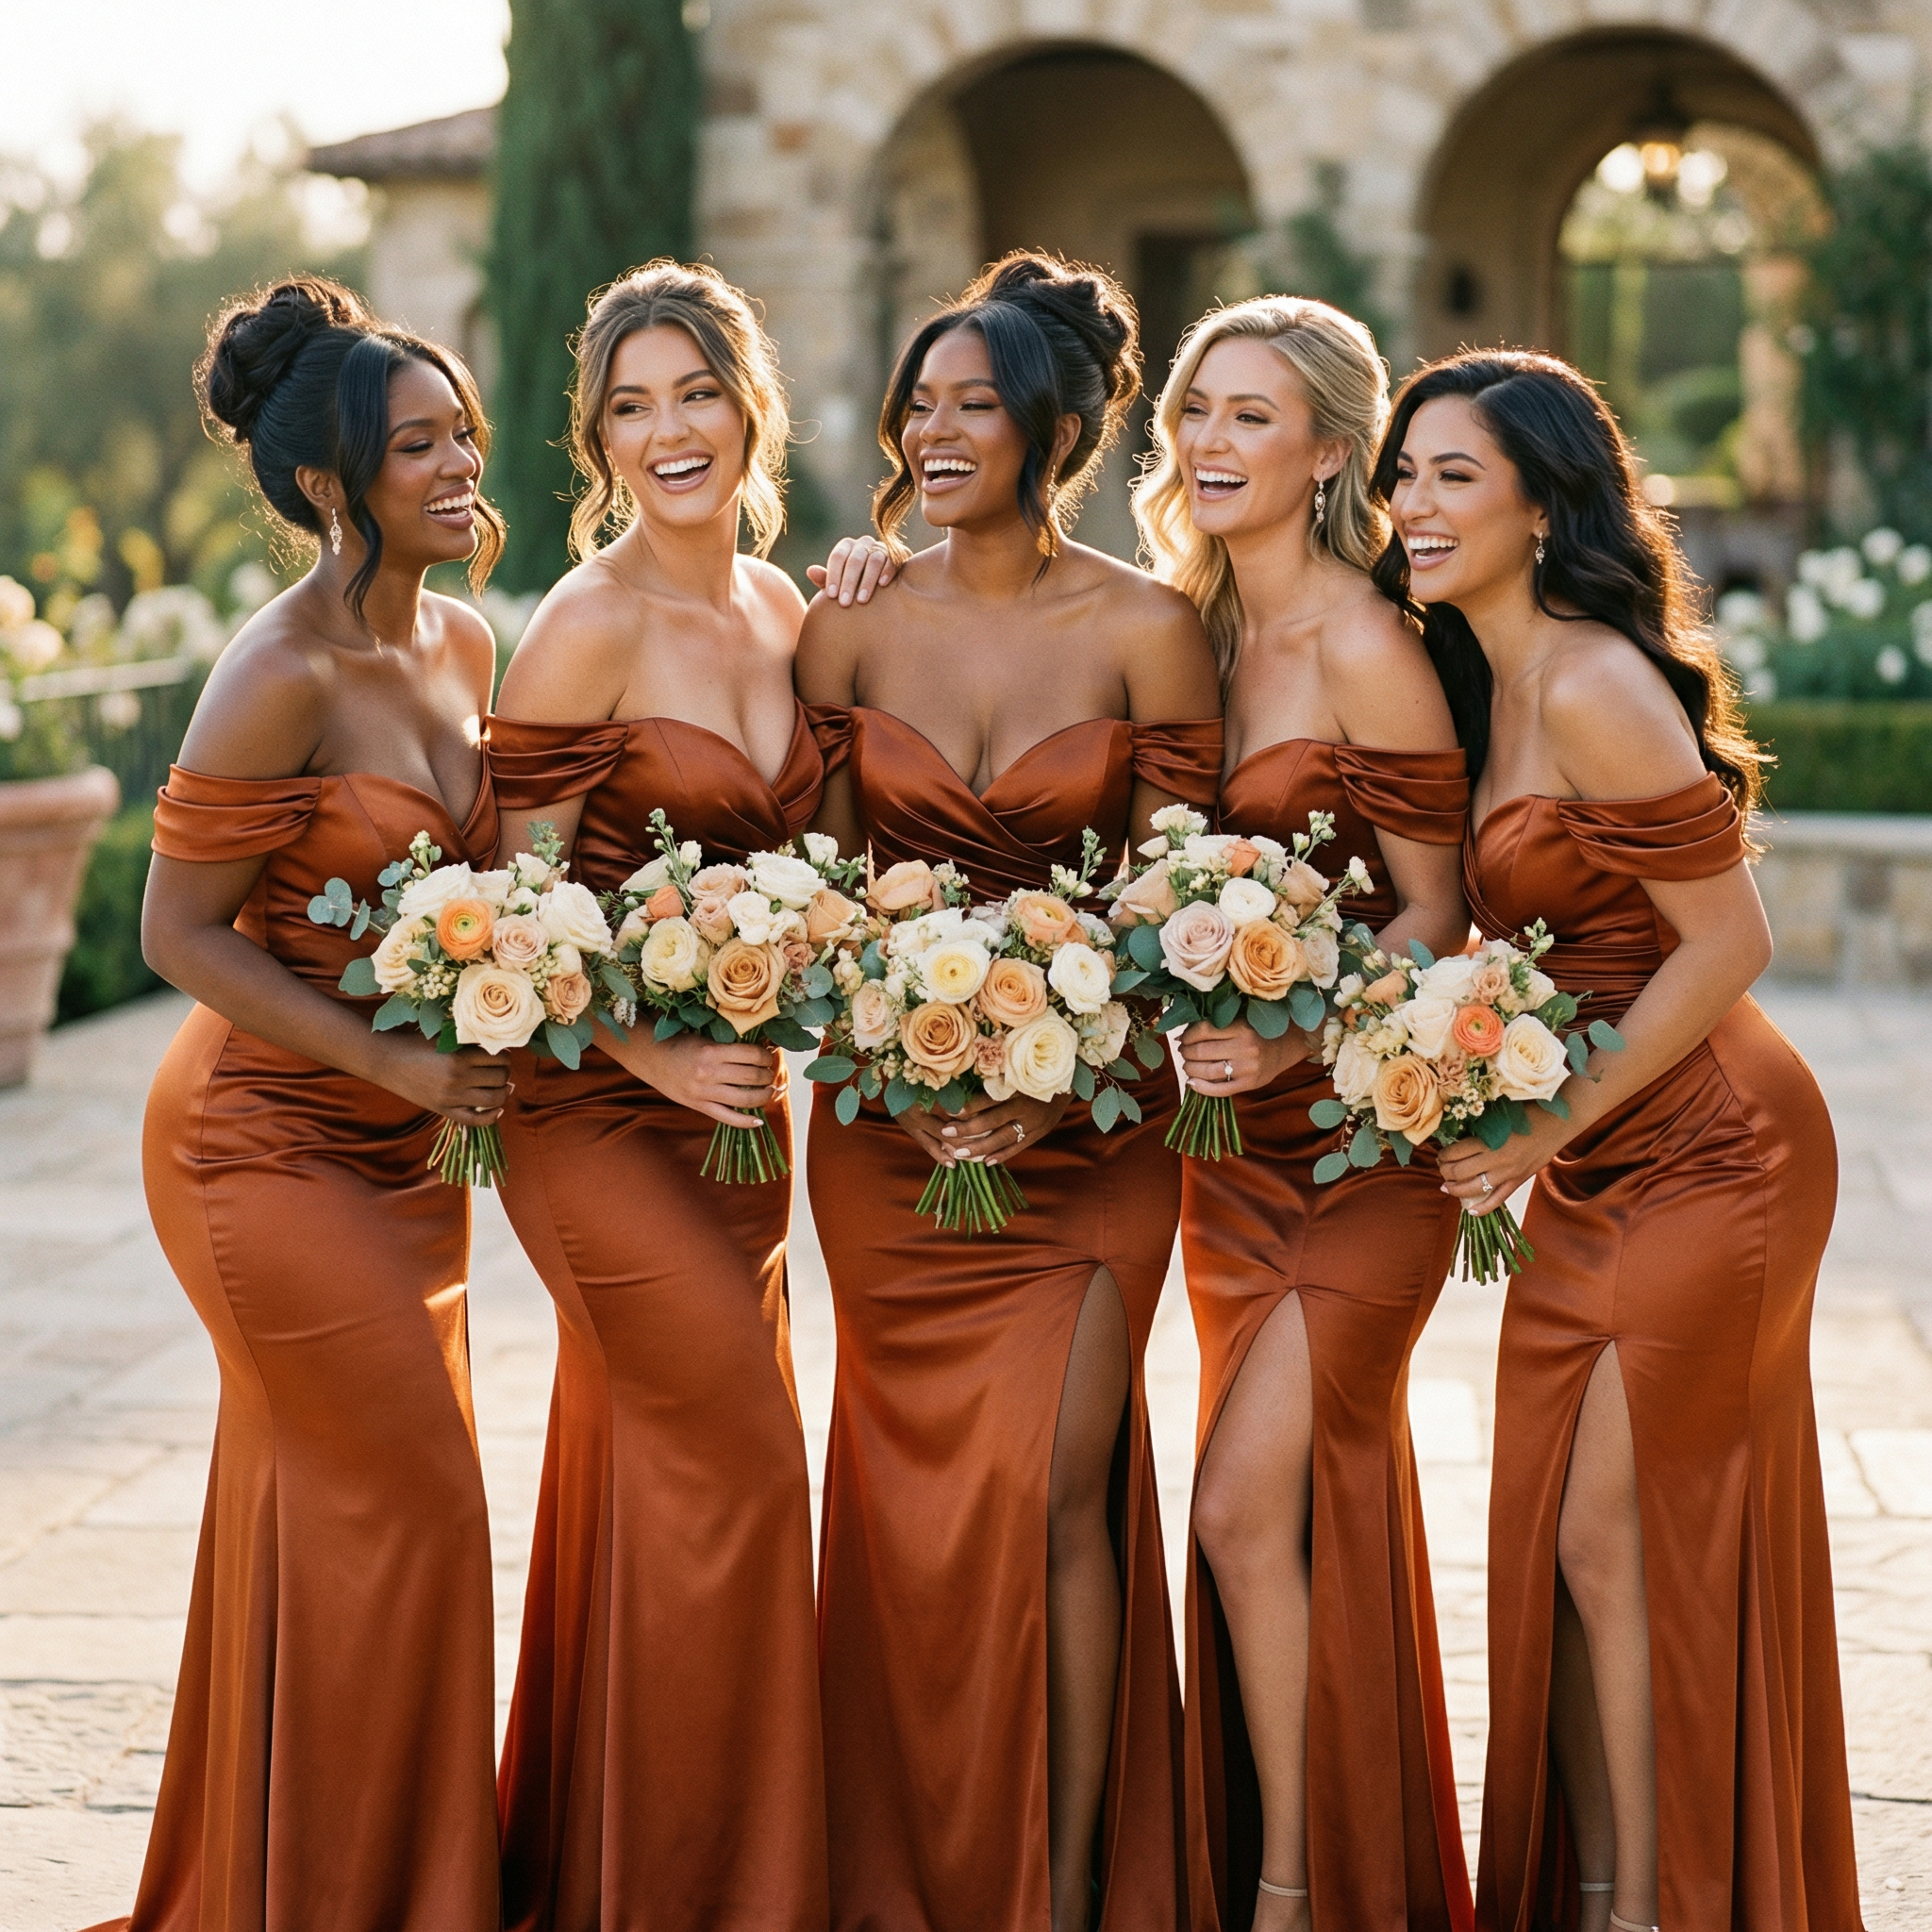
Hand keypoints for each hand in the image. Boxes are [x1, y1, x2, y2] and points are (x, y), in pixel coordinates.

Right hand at [368, 1035, 511, 1126]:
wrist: (387, 1062)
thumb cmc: (416, 1044)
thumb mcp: (445, 1038)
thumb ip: (469, 1043)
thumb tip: (499, 1051)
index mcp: (459, 1057)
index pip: (499, 1059)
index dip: (505, 1056)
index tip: (501, 1055)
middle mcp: (457, 1078)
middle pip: (500, 1078)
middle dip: (505, 1072)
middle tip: (500, 1069)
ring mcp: (451, 1098)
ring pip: (494, 1099)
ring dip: (502, 1092)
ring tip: (500, 1086)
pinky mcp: (444, 1111)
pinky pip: (476, 1121)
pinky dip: (492, 1117)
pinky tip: (497, 1109)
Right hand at [615, 1031, 779, 1128]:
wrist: (652, 1059)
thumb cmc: (682, 1045)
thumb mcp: (706, 1039)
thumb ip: (730, 1047)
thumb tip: (763, 1049)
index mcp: (712, 1052)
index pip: (751, 1055)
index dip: (766, 1056)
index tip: (769, 1055)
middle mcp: (709, 1073)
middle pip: (751, 1077)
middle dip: (767, 1075)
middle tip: (770, 1072)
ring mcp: (704, 1093)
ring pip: (744, 1099)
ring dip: (764, 1096)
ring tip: (770, 1090)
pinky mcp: (700, 1107)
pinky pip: (727, 1118)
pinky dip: (746, 1122)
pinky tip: (759, 1120)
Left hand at [806, 535, 897, 606]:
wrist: (882, 585)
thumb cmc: (854, 585)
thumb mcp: (839, 583)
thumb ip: (826, 579)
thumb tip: (810, 571)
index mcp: (846, 547)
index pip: (838, 557)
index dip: (833, 576)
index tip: (831, 596)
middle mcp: (863, 543)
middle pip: (855, 559)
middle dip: (849, 582)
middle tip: (844, 603)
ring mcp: (881, 547)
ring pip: (874, 560)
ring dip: (867, 580)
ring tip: (862, 600)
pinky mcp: (898, 555)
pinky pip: (893, 560)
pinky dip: (887, 571)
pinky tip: (882, 585)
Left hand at [895, 1089, 1069, 1167]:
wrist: (1069, 1083)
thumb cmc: (1037, 1074)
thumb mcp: (1020, 1071)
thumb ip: (999, 1079)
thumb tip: (966, 1084)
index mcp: (1019, 1088)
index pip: (990, 1099)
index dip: (970, 1105)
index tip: (950, 1110)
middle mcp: (1025, 1107)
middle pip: (992, 1121)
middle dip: (967, 1129)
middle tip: (946, 1133)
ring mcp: (1033, 1123)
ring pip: (1002, 1139)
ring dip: (979, 1147)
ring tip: (959, 1154)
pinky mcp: (1039, 1133)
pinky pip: (1018, 1147)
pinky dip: (1001, 1155)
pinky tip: (984, 1161)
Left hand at [1176, 1019, 1310, 1096]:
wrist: (1284, 1047)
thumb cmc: (1255, 1032)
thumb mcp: (1238, 1021)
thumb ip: (1214, 1026)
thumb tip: (1181, 1036)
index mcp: (1241, 1027)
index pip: (1203, 1031)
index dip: (1187, 1036)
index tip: (1183, 1038)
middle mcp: (1245, 1047)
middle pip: (1202, 1052)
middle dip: (1186, 1052)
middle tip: (1184, 1052)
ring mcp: (1248, 1068)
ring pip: (1207, 1071)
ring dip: (1190, 1069)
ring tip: (1188, 1065)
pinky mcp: (1250, 1084)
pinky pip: (1219, 1090)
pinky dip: (1201, 1087)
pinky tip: (1192, 1082)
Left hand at [1437, 1104, 1573, 1213]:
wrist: (1558, 1122)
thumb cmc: (1526, 1112)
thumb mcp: (1497, 1115)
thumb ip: (1478, 1128)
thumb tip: (1455, 1137)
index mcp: (1489, 1139)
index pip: (1455, 1153)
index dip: (1443, 1154)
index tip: (1442, 1152)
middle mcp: (1497, 1159)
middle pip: (1459, 1172)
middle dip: (1445, 1171)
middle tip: (1443, 1167)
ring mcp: (1508, 1173)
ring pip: (1473, 1189)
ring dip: (1455, 1189)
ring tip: (1447, 1186)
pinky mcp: (1519, 1181)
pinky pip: (1497, 1200)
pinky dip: (1482, 1208)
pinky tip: (1469, 1210)